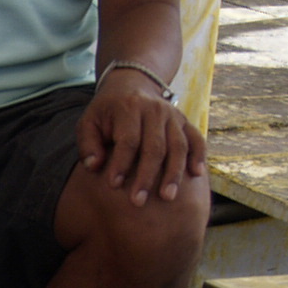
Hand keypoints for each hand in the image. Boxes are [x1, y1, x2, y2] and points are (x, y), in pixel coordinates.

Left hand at [79, 69, 206, 206]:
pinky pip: (196, 139)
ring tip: (167, 197)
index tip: (113, 185)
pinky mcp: (185, 122)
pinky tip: (196, 175)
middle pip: (155, 147)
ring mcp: (173, 116)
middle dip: (146, 176)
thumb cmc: (106, 113)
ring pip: (178, 146)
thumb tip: (94, 166)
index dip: (121, 163)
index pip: (128, 140)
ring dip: (174, 173)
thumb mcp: (89, 122)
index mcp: (129, 109)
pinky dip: (198, 156)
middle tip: (138, 201)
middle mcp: (155, 110)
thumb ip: (88, 144)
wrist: (131, 86)